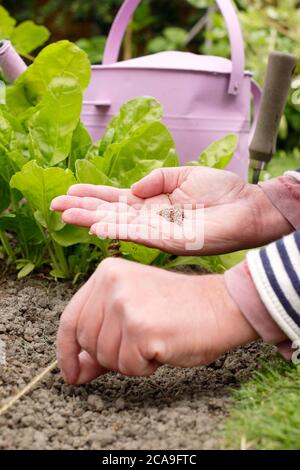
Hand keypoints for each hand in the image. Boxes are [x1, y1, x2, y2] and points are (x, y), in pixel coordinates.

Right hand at [51, 167, 291, 254]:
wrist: (247, 207)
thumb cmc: (220, 191)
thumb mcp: (183, 174)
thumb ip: (156, 178)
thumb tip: (133, 189)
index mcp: (153, 202)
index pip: (116, 199)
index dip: (93, 194)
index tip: (70, 190)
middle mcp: (150, 218)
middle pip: (110, 212)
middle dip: (83, 208)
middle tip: (54, 204)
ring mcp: (158, 230)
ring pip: (118, 225)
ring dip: (92, 220)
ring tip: (66, 214)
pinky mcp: (169, 241)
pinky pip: (138, 235)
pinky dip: (117, 230)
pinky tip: (97, 226)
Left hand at [57, 258, 257, 383]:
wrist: (222, 306)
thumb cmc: (181, 309)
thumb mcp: (133, 312)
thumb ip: (101, 337)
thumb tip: (74, 372)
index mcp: (106, 272)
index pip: (70, 318)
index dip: (67, 351)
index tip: (71, 373)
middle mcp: (111, 283)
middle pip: (86, 341)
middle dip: (109, 356)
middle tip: (140, 346)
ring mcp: (124, 304)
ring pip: (105, 358)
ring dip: (130, 361)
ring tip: (155, 341)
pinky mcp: (140, 328)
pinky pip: (129, 367)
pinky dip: (146, 368)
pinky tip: (163, 348)